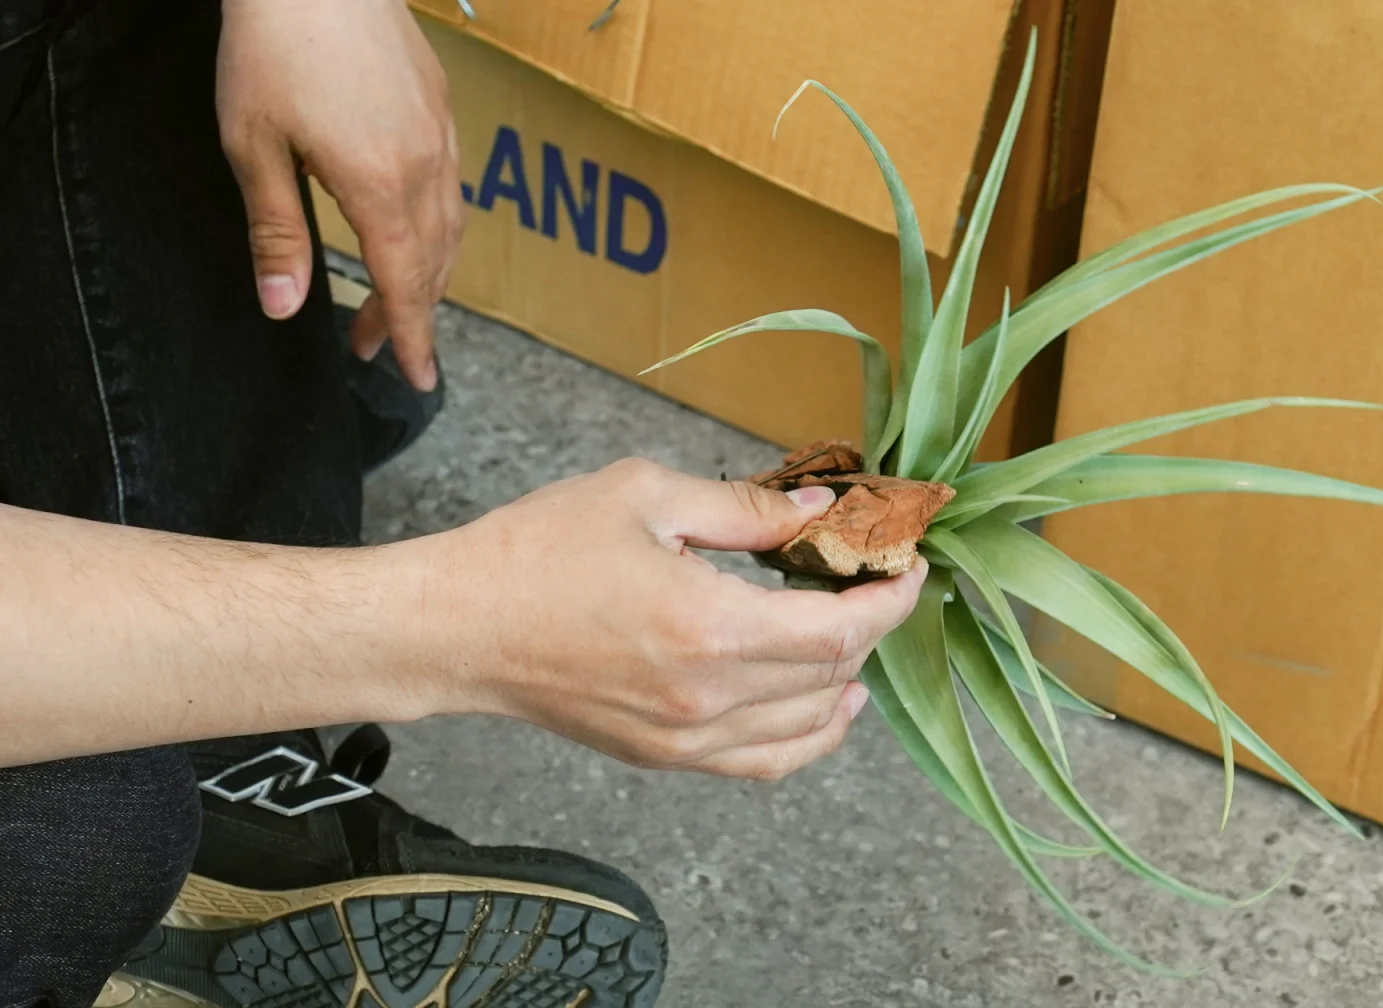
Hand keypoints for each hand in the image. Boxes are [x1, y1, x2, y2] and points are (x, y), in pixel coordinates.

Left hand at [216, 0, 461, 391]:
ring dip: (426, 272)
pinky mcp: (442, 109)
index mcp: (378, 185)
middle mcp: (424, 168)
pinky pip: (453, 188)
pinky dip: (438, 228)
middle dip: (409, 313)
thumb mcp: (253, 146)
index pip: (405, 284)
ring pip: (450, 228)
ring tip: (393, 296)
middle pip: (433, 264)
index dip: (411, 337)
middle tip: (373, 344)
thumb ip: (276, 232)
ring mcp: (441, 136)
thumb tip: (284, 308)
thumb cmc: (271, 48)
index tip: (418, 379)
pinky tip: (410, 227)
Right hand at [421, 459, 926, 780]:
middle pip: (832, 675)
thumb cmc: (538, 551)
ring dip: (847, 681)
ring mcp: (686, 740)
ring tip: (856, 637)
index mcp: (712, 628)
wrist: (458, 627)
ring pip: (807, 728)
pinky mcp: (664, 756)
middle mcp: (709, 699)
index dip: (890, 599)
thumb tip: (822, 513)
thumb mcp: (647, 497)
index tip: (908, 566)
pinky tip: (825, 706)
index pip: (841, 630)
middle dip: (872, 628)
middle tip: (876, 582)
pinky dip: (808, 738)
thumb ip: (747, 508)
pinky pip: (762, 764)